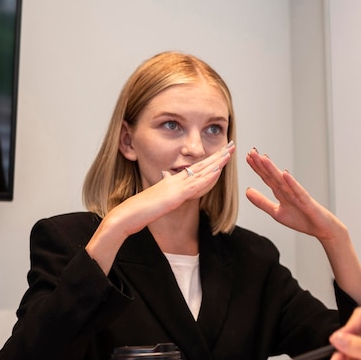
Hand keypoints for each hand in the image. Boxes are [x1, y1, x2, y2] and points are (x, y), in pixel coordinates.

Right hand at [87, 141, 234, 270]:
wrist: (128, 214)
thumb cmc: (140, 209)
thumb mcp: (156, 198)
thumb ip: (163, 190)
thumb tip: (166, 180)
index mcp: (172, 181)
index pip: (195, 168)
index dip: (210, 160)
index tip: (222, 153)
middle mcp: (175, 180)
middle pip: (201, 165)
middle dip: (218, 155)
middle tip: (232, 145)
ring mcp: (176, 186)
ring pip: (201, 172)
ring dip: (217, 162)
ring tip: (230, 153)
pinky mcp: (176, 196)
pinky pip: (195, 185)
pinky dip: (207, 178)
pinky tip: (218, 171)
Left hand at [245, 148, 345, 242]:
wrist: (321, 228)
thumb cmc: (302, 219)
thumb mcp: (276, 212)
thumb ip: (262, 202)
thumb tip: (247, 191)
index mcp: (281, 192)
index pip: (267, 178)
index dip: (257, 168)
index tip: (248, 157)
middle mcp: (288, 190)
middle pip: (272, 175)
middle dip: (262, 164)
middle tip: (252, 151)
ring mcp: (297, 194)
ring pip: (283, 180)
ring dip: (273, 169)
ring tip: (264, 158)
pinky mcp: (306, 201)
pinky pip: (297, 191)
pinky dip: (291, 182)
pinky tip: (284, 174)